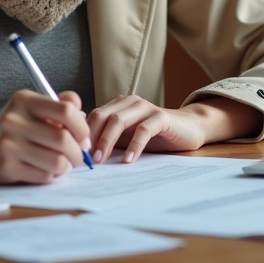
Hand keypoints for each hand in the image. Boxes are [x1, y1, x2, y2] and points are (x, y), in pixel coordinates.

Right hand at [0, 90, 91, 183]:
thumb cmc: (18, 126)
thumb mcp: (35, 107)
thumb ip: (62, 105)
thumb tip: (84, 117)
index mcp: (25, 100)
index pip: (66, 110)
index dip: (82, 127)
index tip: (83, 137)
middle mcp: (14, 120)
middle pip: (63, 139)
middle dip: (78, 152)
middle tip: (78, 156)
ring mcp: (8, 145)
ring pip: (56, 161)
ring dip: (67, 166)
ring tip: (63, 164)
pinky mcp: (6, 167)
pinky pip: (44, 176)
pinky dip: (52, 175)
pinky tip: (46, 170)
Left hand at [86, 95, 261, 163]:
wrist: (188, 130)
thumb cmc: (154, 136)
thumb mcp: (127, 137)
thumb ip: (108, 138)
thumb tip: (80, 151)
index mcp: (118, 105)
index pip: (93, 115)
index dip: (82, 133)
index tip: (74, 153)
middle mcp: (130, 102)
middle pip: (102, 115)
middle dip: (90, 137)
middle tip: (85, 157)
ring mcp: (146, 107)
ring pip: (119, 120)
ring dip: (107, 140)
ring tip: (101, 159)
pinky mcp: (161, 117)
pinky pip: (143, 129)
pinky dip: (134, 145)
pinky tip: (128, 160)